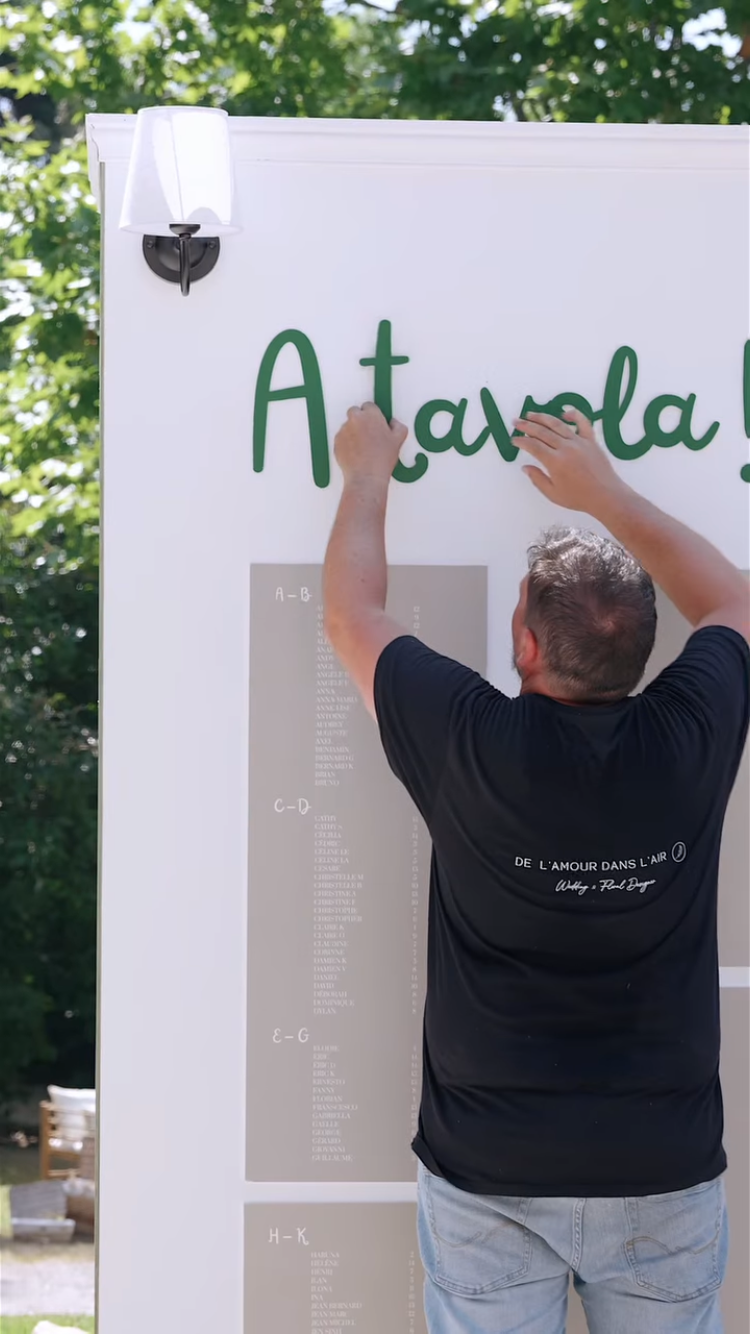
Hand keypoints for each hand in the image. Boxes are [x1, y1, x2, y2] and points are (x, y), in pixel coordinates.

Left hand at [333, 403, 407, 485]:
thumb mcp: (398, 440)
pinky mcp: (336, 442)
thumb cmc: (382, 459)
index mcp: (371, 415)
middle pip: (355, 412)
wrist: (366, 476)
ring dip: (353, 431)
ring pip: (347, 426)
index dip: (373, 415)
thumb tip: (394, 423)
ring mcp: (343, 430)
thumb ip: (398, 426)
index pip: (369, 406)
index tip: (375, 423)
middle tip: (368, 433)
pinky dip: (346, 443)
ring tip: (362, 447)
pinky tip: (355, 453)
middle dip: (360, 420)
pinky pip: (341, 438)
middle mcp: (355, 419)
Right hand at [514, 409, 628, 515]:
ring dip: (542, 417)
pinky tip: (564, 413)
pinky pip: (583, 422)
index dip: (521, 441)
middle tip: (516, 422)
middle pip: (542, 432)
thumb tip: (526, 467)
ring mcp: (579, 442)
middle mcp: (566, 448)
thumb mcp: (553, 494)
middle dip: (526, 426)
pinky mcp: (591, 440)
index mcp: (555, 462)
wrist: (606, 496)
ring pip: (558, 424)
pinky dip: (574, 415)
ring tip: (531, 414)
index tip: (514, 440)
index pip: (533, 446)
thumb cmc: (579, 498)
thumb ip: (537, 479)